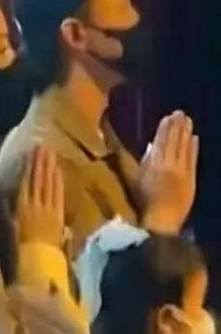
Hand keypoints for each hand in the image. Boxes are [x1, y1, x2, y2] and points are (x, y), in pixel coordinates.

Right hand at [16, 147, 64, 246]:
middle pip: (38, 179)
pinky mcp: (58, 213)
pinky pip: (58, 193)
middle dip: (40, 162)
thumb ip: (15, 210)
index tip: (30, 153)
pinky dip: (58, 181)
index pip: (26, 181)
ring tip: (50, 153)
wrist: (38, 259)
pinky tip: (59, 171)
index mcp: (21, 206)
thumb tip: (14, 196)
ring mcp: (48, 208)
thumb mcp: (13, 225)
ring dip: (50, 167)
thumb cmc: (22, 246)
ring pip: (49, 183)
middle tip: (42, 146)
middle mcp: (35, 204)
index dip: (29, 166)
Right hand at [139, 111, 197, 234]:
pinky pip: (193, 159)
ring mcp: (182, 171)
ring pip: (184, 147)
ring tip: (188, 120)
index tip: (167, 117)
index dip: (164, 129)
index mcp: (154, 164)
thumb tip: (152, 146)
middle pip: (174, 142)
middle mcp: (169, 164)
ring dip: (186, 133)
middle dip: (177, 126)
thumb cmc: (145, 203)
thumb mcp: (137, 180)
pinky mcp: (191, 179)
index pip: (161, 142)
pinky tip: (195, 138)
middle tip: (180, 113)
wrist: (162, 220)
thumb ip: (145, 161)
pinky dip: (194, 148)